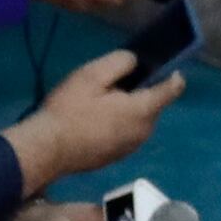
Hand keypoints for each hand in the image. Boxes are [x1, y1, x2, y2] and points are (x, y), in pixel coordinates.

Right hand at [4, 50, 180, 191]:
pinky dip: (117, 124)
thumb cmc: (70, 109)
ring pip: (138, 120)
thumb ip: (120, 63)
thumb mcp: (92, 75)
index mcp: (143, 110)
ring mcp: (130, 148)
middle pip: (152, 105)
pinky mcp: (116, 157)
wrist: (48, 150)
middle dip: (139, 92)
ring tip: (98, 102)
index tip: (166, 65)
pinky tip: (92, 121)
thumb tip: (135, 62)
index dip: (173, 75)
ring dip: (126, 109)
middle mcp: (143, 132)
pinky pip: (125, 133)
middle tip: (110, 84)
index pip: (172, 89)